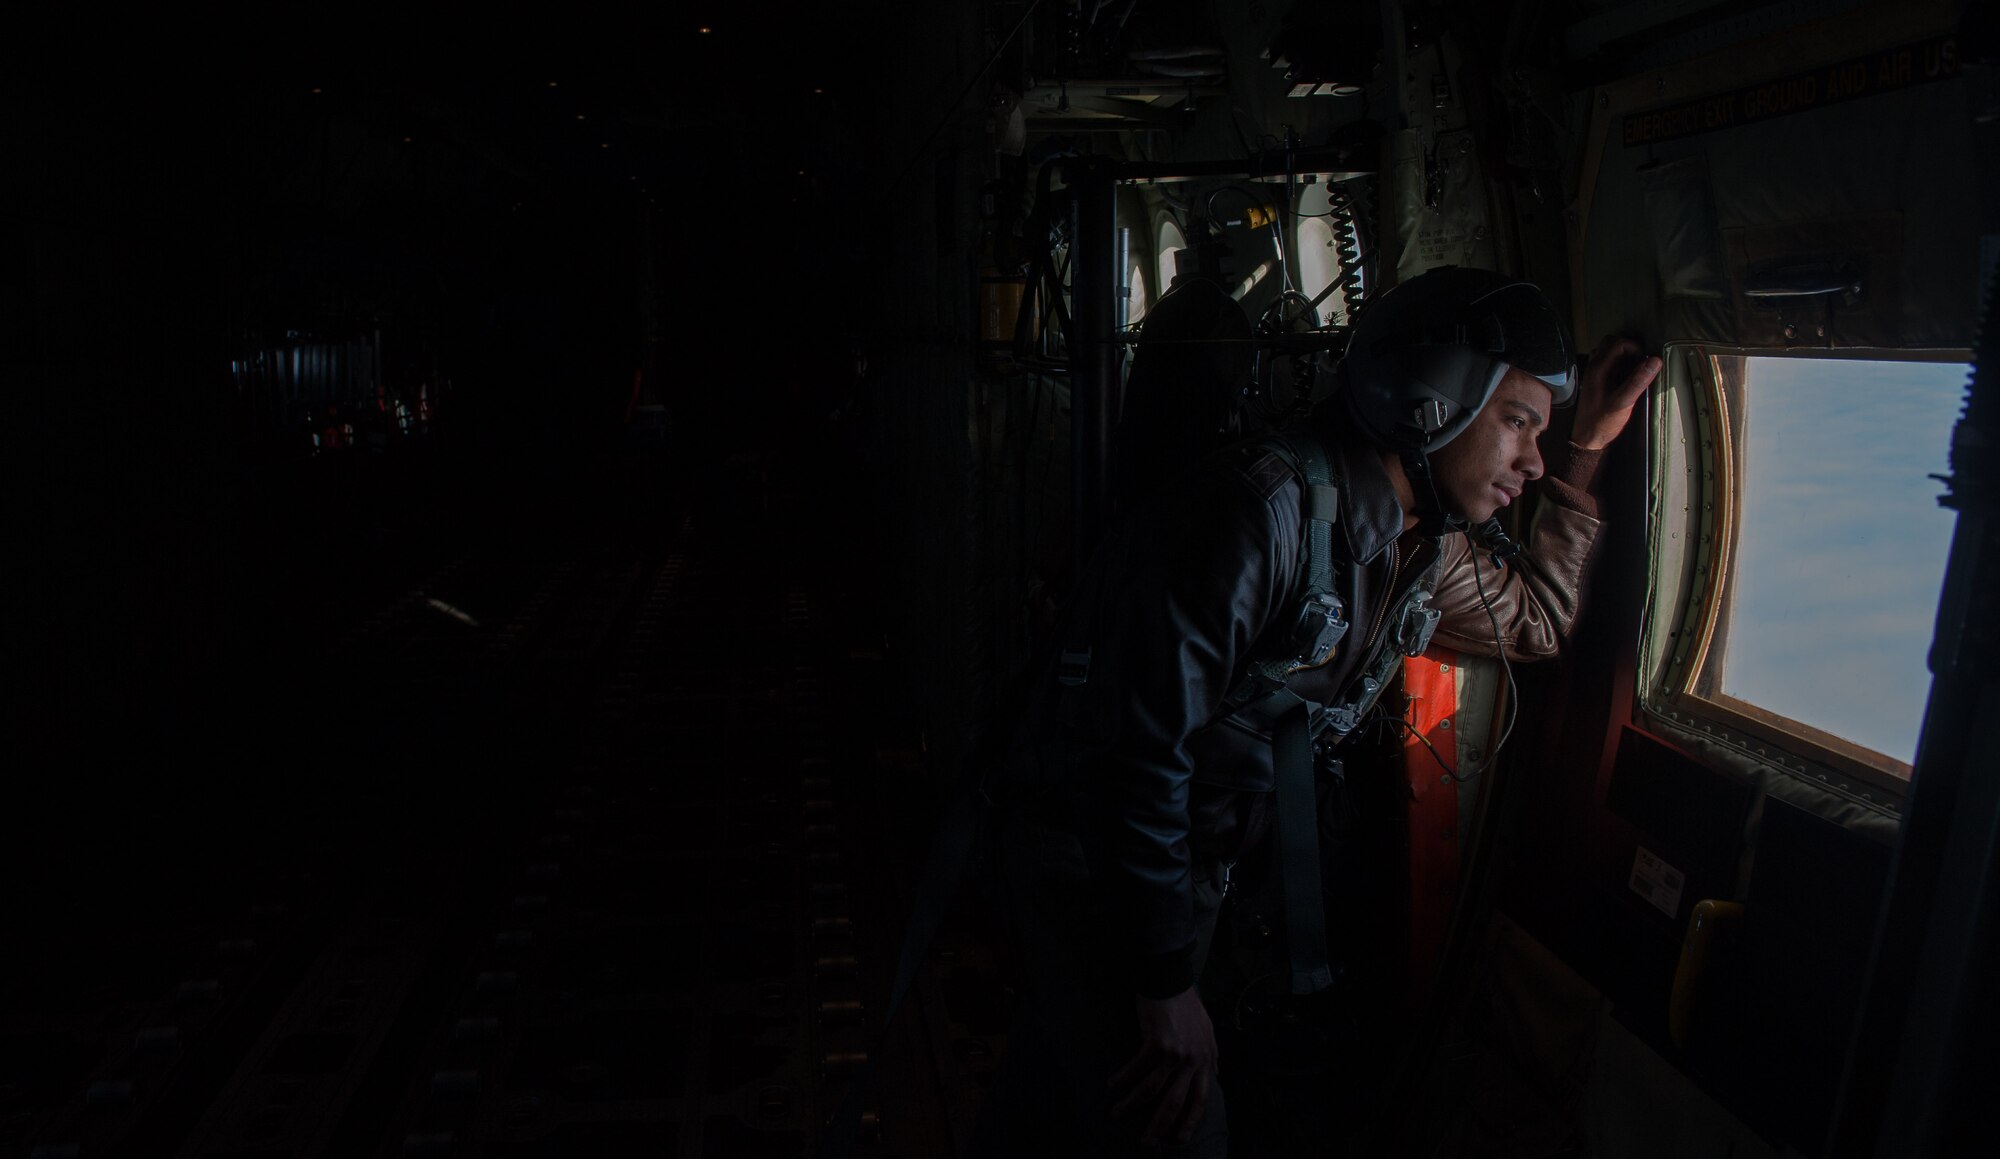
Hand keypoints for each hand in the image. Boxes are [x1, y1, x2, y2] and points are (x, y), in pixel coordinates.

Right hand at [1110, 987, 1218, 1147]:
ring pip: (1153, 1090)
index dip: (1189, 1121)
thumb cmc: (1186, 1003)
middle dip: (1161, 1126)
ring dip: (1133, 1105)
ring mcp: (1176, 1053)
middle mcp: (1194, 1060)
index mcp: (1206, 1060)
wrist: (1171, 979)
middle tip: (1148, 1142)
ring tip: (1118, 1114)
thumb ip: (1210, 1055)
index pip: (1200, 1099)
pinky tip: (1113, 1084)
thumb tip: (1214, 1075)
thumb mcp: (1206, 1030)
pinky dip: (1124, 1078)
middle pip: (1176, 1103)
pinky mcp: (1157, 1043)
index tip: (1178, 1138)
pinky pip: (1137, 1069)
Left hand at [1571, 334, 1662, 449]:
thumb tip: (1655, 360)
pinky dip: (1620, 363)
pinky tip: (1627, 377)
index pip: (1618, 342)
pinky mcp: (1597, 380)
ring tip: (1635, 370)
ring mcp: (1594, 373)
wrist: (1587, 438)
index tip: (1644, 363)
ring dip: (1624, 355)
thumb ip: (1638, 380)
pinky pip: (1608, 362)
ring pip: (1609, 351)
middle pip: (1612, 342)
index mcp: (1598, 369)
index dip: (1635, 348)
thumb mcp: (1624, 402)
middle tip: (1641, 363)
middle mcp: (1593, 367)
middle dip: (1630, 348)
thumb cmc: (1602, 422)